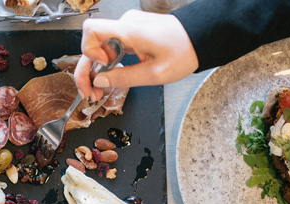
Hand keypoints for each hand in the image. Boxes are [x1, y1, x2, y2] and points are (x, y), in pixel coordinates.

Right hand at [74, 10, 198, 100]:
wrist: (201, 37)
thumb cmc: (185, 51)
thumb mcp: (155, 74)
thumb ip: (124, 78)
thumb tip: (99, 81)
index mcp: (131, 31)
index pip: (91, 31)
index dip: (88, 51)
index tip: (98, 69)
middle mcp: (126, 25)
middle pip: (92, 43)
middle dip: (87, 69)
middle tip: (90, 92)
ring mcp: (129, 26)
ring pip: (101, 46)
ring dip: (98, 67)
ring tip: (102, 87)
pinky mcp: (132, 31)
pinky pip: (112, 45)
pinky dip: (109, 61)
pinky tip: (113, 74)